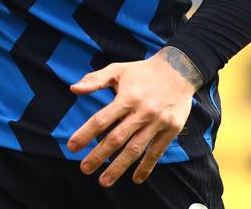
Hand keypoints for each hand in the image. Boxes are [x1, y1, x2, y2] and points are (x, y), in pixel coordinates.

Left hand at [66, 47, 202, 186]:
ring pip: (135, 149)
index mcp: (127, 97)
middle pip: (116, 139)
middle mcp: (142, 112)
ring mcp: (157, 122)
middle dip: (98, 156)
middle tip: (84, 168)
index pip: (102, 119)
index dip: (85, 134)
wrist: (179, 69)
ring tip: (104, 181)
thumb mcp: (118, 69)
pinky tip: (136, 178)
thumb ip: (95, 80)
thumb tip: (73, 89)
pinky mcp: (171, 129)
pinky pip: (156, 152)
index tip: (72, 147)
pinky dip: (146, 167)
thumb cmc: (142, 71)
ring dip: (118, 167)